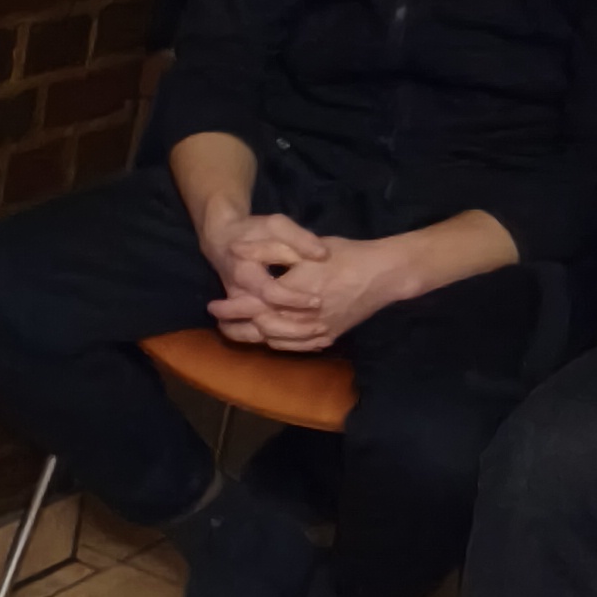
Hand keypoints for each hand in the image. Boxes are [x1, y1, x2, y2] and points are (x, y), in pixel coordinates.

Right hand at [196, 202, 324, 338]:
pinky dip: (284, 342)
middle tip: (322, 326)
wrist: (221, 239)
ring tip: (320, 335)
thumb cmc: (252, 231)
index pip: (271, 293)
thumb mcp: (276, 225)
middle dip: (294, 328)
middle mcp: (239, 295)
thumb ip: (300, 239)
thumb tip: (322, 254)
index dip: (295, 299)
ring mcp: (239, 308)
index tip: (318, 300)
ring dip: (289, 340)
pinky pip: (258, 336)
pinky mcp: (242, 314)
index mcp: (246, 272)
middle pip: (263, 323)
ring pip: (259, 336)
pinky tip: (310, 340)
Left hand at [211, 235, 404, 351]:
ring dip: (254, 339)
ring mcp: (318, 332)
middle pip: (261, 330)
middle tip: (219, 322)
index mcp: (293, 296)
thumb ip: (266, 251)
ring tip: (237, 332)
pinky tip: (269, 339)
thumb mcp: (302, 249)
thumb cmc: (343, 256)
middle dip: (237, 327)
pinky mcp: (330, 336)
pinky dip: (279, 344)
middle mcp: (303, 320)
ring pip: (278, 342)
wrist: (384, 274)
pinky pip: (299, 347)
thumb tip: (235, 250)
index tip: (212, 305)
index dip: (230, 307)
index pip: (252, 307)